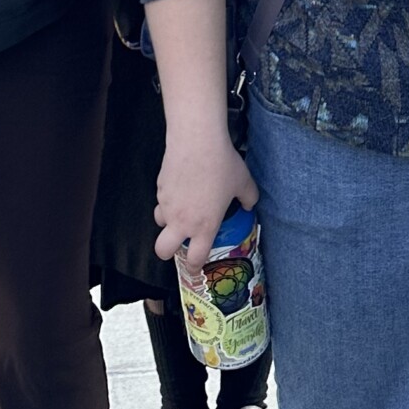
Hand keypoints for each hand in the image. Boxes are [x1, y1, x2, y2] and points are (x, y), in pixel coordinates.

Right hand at [153, 124, 257, 274]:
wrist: (197, 140)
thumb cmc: (222, 163)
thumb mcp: (244, 182)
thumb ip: (248, 198)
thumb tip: (248, 205)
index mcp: (205, 226)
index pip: (195, 258)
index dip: (194, 267)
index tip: (195, 268)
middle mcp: (182, 221)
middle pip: (162, 251)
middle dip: (167, 252)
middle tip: (177, 243)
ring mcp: (167, 205)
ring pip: (159, 223)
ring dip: (167, 221)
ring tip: (181, 209)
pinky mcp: (159, 188)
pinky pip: (161, 200)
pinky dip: (167, 199)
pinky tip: (180, 186)